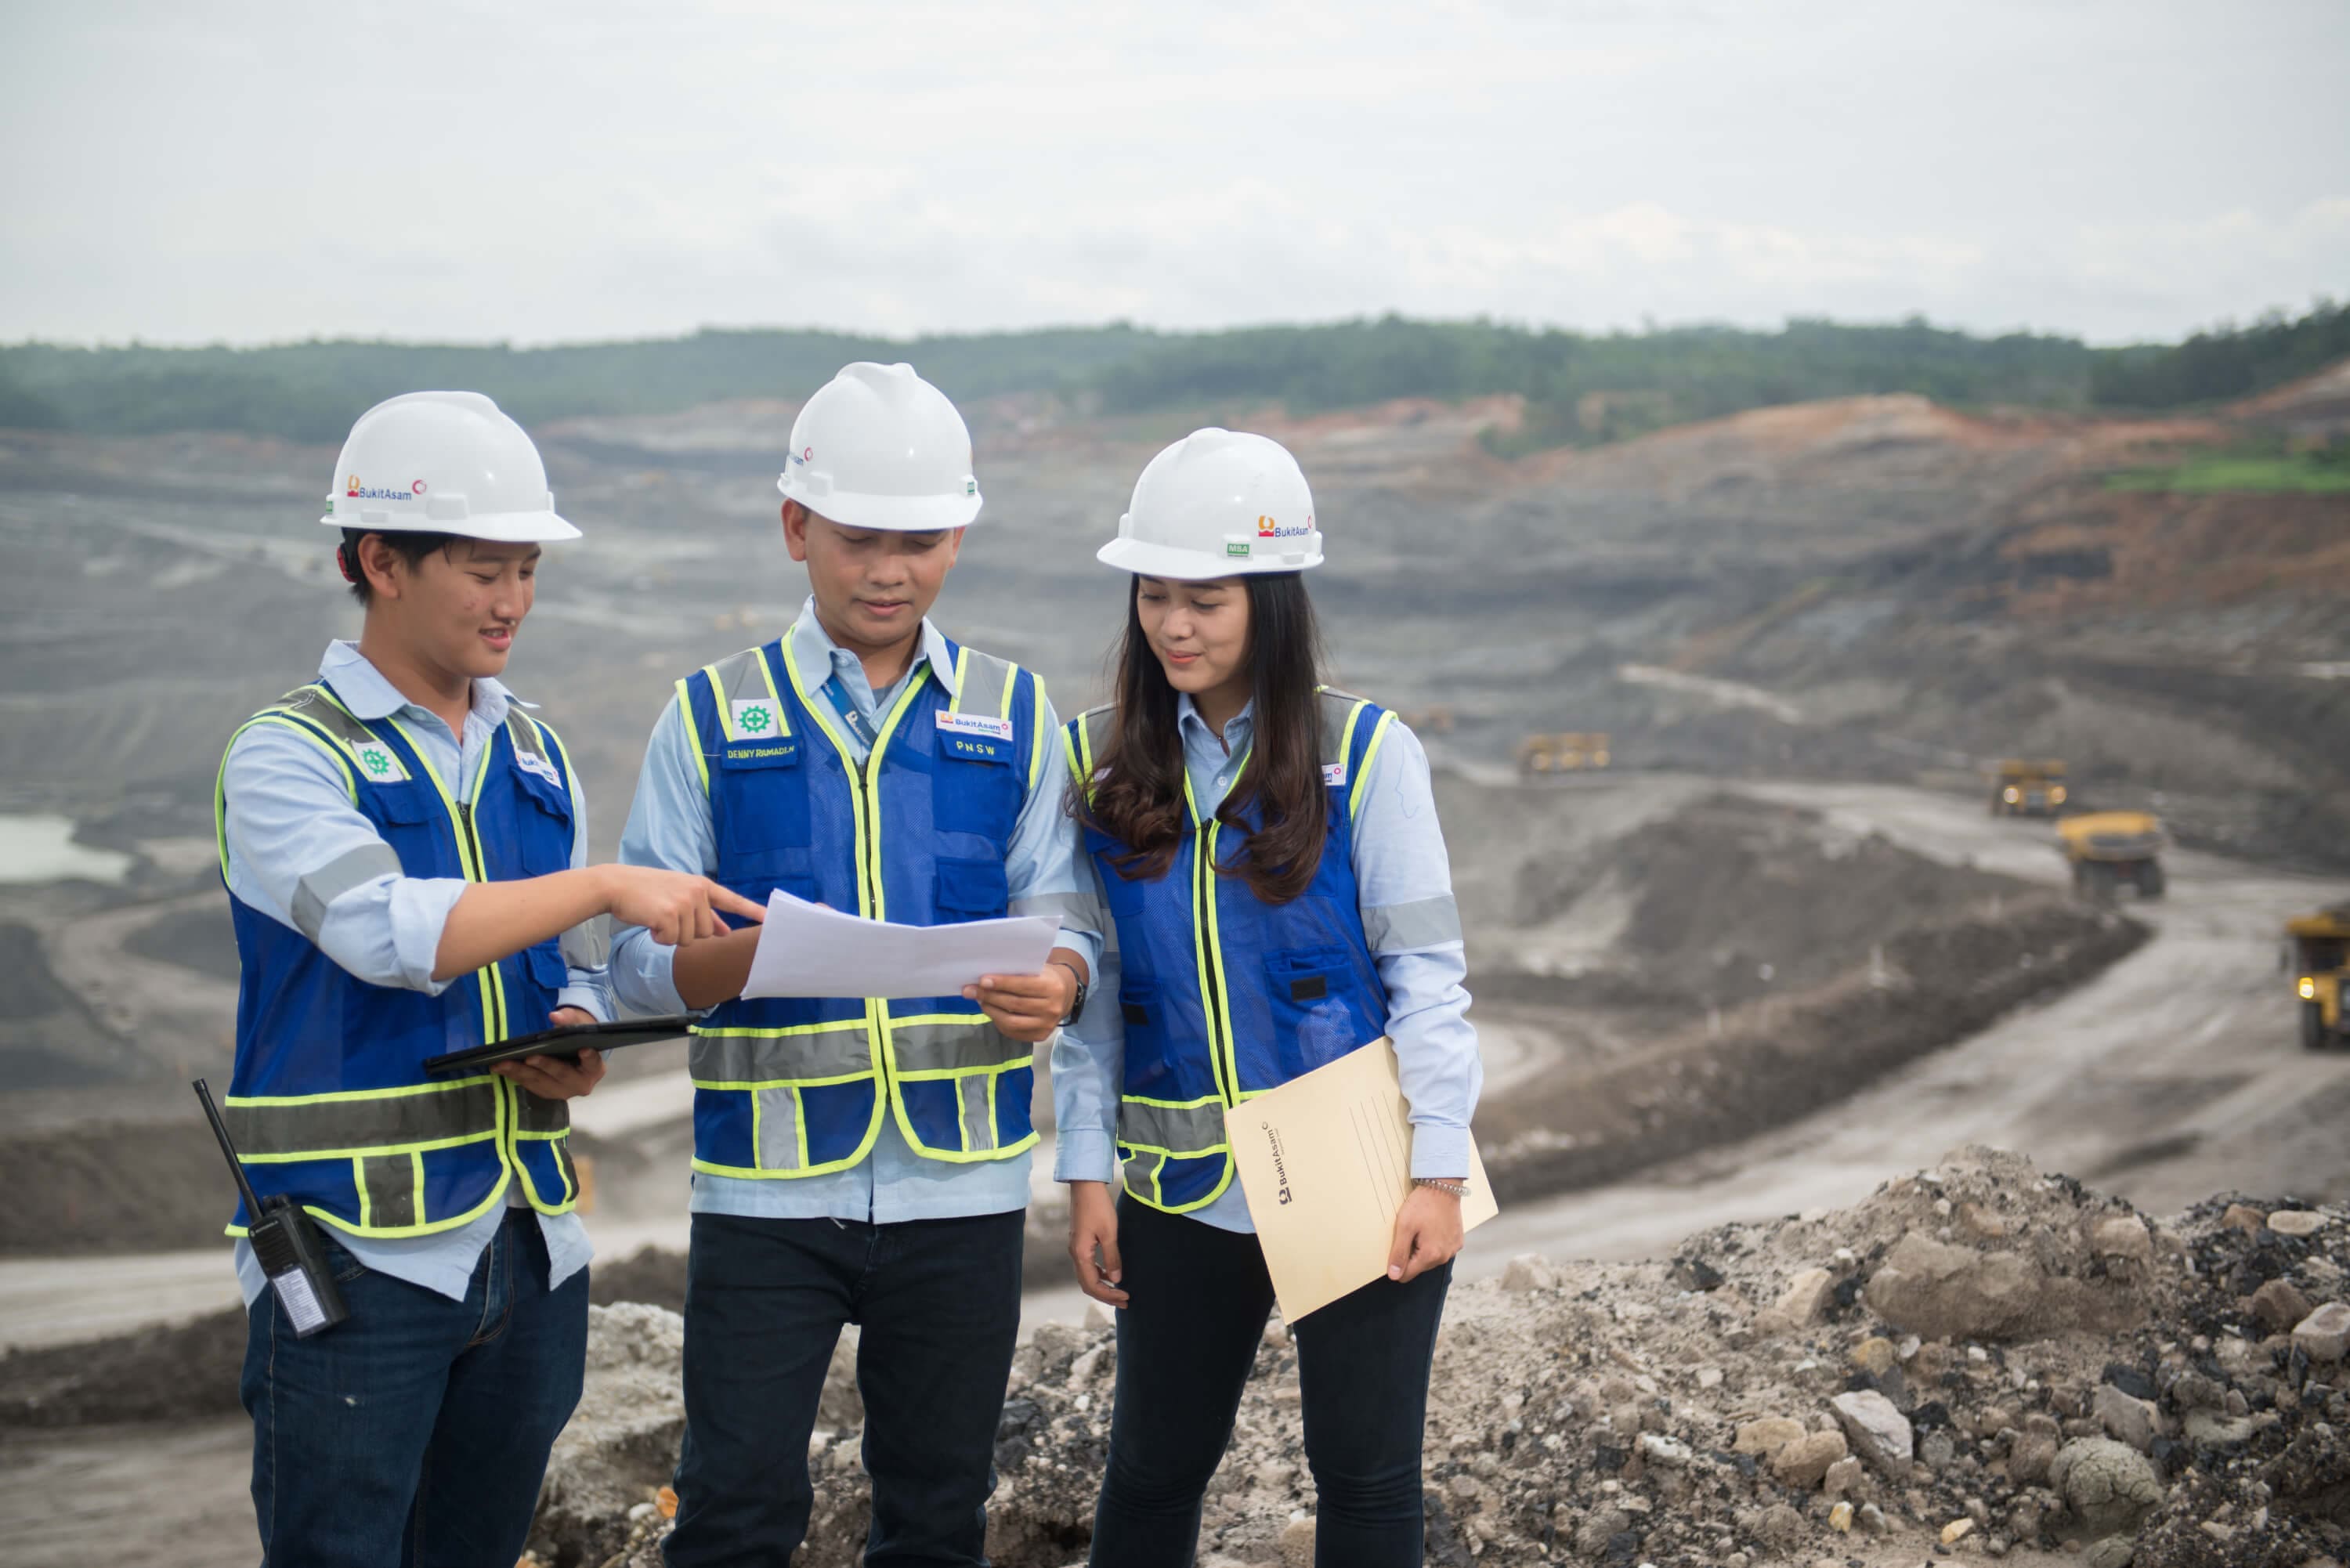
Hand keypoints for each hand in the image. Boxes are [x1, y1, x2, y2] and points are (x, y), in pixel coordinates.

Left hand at [494, 1009, 606, 1098]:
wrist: (573, 1056)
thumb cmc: (578, 1039)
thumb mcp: (578, 1025)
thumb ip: (570, 1019)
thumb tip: (555, 1016)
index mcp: (594, 1068)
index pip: (593, 1063)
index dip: (589, 1058)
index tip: (584, 1049)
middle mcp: (580, 1084)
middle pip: (562, 1074)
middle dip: (544, 1065)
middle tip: (529, 1057)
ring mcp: (562, 1092)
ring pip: (540, 1082)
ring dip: (521, 1072)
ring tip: (503, 1063)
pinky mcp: (546, 1093)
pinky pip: (529, 1085)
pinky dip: (515, 1076)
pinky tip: (501, 1067)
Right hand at [602, 866, 765, 946]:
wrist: (617, 884)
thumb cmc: (649, 892)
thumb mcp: (681, 895)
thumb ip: (705, 913)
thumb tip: (725, 931)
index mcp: (702, 886)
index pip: (732, 901)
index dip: (752, 912)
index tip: (770, 920)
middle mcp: (697, 892)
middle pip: (705, 932)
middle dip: (686, 932)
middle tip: (668, 916)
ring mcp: (684, 902)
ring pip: (689, 939)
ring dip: (671, 935)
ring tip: (658, 916)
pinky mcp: (669, 914)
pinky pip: (671, 940)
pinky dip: (659, 937)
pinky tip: (650, 922)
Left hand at [965, 963, 1074, 1043]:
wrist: (1065, 995)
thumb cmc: (1044, 977)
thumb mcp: (1037, 969)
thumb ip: (1017, 973)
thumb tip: (985, 979)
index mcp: (1052, 987)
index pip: (1023, 985)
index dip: (1002, 983)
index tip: (982, 981)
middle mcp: (1052, 1008)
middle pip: (1014, 1004)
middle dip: (989, 996)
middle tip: (971, 990)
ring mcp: (1046, 1025)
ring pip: (1011, 1021)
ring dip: (991, 1010)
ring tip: (980, 1001)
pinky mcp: (1039, 1036)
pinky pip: (1012, 1031)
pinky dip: (998, 1021)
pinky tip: (991, 1011)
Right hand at [1067, 1181, 1127, 1306]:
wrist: (1085, 1186)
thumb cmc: (1098, 1206)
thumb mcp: (1110, 1233)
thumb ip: (1113, 1257)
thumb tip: (1117, 1279)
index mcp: (1081, 1253)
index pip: (1093, 1285)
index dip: (1109, 1295)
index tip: (1125, 1297)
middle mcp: (1075, 1253)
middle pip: (1087, 1284)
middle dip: (1106, 1295)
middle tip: (1125, 1301)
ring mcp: (1076, 1248)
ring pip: (1087, 1276)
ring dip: (1102, 1285)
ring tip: (1119, 1291)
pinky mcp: (1080, 1242)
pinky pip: (1087, 1265)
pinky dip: (1099, 1274)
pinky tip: (1111, 1273)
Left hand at [1386, 1183, 1465, 1282]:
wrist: (1444, 1186)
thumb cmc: (1423, 1204)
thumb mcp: (1404, 1227)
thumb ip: (1398, 1253)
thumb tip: (1394, 1276)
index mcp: (1431, 1255)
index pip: (1407, 1275)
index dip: (1397, 1264)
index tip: (1397, 1246)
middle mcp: (1445, 1257)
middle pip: (1419, 1267)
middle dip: (1411, 1254)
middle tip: (1409, 1233)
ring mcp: (1453, 1249)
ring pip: (1430, 1259)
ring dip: (1422, 1248)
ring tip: (1421, 1229)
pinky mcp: (1458, 1241)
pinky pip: (1441, 1250)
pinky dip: (1434, 1243)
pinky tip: (1431, 1228)